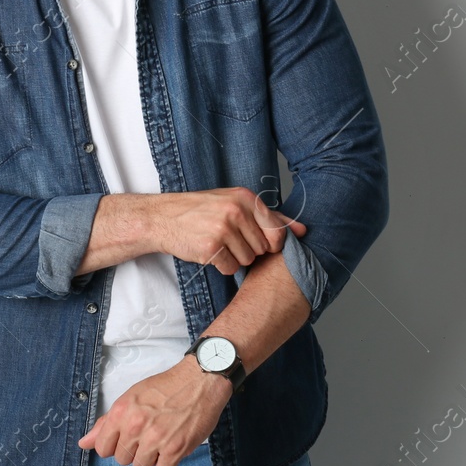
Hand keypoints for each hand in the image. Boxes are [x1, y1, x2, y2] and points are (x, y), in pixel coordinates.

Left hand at [77, 357, 231, 465]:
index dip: (114, 446)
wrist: (199, 381)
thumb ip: (107, 423)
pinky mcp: (175, 449)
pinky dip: (168, 463)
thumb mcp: (131, 397)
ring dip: (151, 457)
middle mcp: (135, 426)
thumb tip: (83, 444)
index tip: (125, 439)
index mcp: (121, 412)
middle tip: (149, 433)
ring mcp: (156, 439)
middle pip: (123, 459)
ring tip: (162, 438)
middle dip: (134, 450)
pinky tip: (173, 446)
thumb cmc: (166, 387)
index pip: (102, 448)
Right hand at [148, 187, 306, 275]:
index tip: (254, 238)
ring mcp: (223, 229)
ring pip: (248, 260)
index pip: (277, 231)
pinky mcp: (211, 247)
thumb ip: (270, 217)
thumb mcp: (235, 204)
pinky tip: (208, 250)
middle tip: (228, 237)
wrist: (161, 218)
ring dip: (234, 258)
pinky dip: (221, 265)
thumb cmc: (200, 210)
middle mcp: (236, 211)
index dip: (269, 242)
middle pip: (263, 249)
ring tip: (216, 242)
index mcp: (245, 197)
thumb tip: (303, 230)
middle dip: (248, 249)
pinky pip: (231, 268)